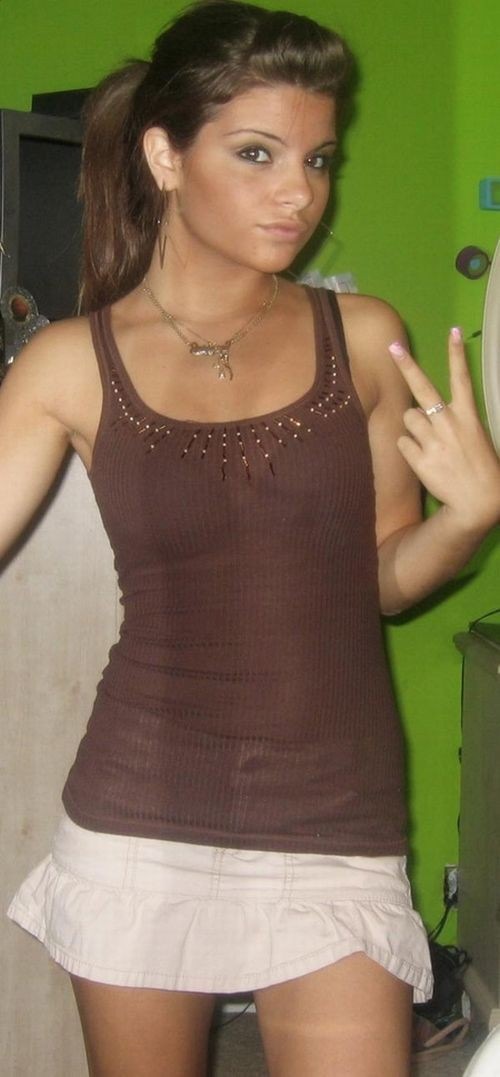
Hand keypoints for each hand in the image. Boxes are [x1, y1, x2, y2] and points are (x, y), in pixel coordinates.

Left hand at [388, 329, 499, 535]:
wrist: (477, 500)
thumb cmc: (478, 466)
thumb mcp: (475, 436)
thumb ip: (452, 420)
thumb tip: (424, 411)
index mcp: (467, 416)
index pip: (461, 378)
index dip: (457, 354)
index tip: (454, 330)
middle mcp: (449, 423)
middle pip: (423, 388)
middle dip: (406, 365)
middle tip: (391, 347)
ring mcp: (433, 440)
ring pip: (408, 417)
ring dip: (413, 426)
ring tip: (429, 442)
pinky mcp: (419, 458)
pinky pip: (402, 442)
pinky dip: (409, 449)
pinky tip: (424, 459)